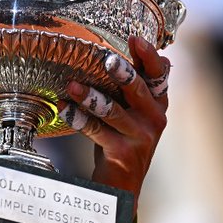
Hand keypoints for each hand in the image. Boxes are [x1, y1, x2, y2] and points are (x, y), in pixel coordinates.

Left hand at [59, 36, 168, 208]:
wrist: (122, 183)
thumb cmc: (121, 139)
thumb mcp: (131, 112)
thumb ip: (129, 87)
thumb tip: (119, 52)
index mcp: (157, 104)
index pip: (159, 75)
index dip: (149, 57)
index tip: (134, 39)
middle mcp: (154, 118)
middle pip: (139, 89)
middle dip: (123, 73)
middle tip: (107, 59)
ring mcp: (140, 137)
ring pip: (112, 110)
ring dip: (89, 96)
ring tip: (71, 85)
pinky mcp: (123, 152)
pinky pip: (95, 130)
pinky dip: (76, 117)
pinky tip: (63, 107)